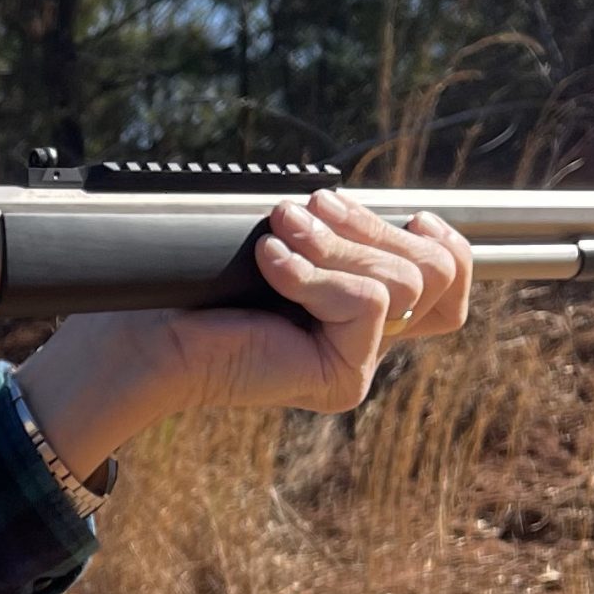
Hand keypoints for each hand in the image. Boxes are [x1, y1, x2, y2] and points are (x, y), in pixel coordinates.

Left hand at [16, 187, 474, 481]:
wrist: (144, 333)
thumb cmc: (197, 283)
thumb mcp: (288, 243)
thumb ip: (346, 237)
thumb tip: (409, 214)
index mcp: (360, 312)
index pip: (450, 283)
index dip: (447, 243)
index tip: (411, 215)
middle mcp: (368, 344)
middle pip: (433, 273)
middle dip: (368, 228)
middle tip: (300, 214)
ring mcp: (357, 365)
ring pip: (401, 283)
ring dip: (333, 245)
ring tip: (276, 237)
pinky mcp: (340, 379)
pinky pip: (366, 301)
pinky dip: (312, 273)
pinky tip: (267, 265)